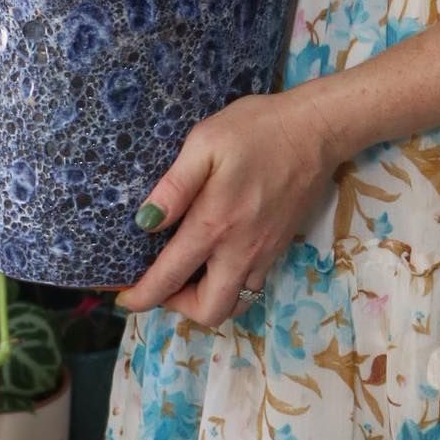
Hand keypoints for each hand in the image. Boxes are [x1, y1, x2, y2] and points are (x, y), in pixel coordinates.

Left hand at [116, 87, 346, 326]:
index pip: (170, 278)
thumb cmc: (257, 129)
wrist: (316, 129)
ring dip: (208, 298)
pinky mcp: (281, 246)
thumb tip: (145, 222)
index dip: (142, 296)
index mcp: (215, 225)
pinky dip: (231, 283)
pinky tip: (221, 255)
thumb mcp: (206, 141)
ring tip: (191, 272)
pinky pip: (253, 283)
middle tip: (164, 281)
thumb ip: (175, 185)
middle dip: (179, 307)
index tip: (123, 299)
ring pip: (235, 303)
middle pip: (209, 310)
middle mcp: (241, 250)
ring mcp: (265, 252)